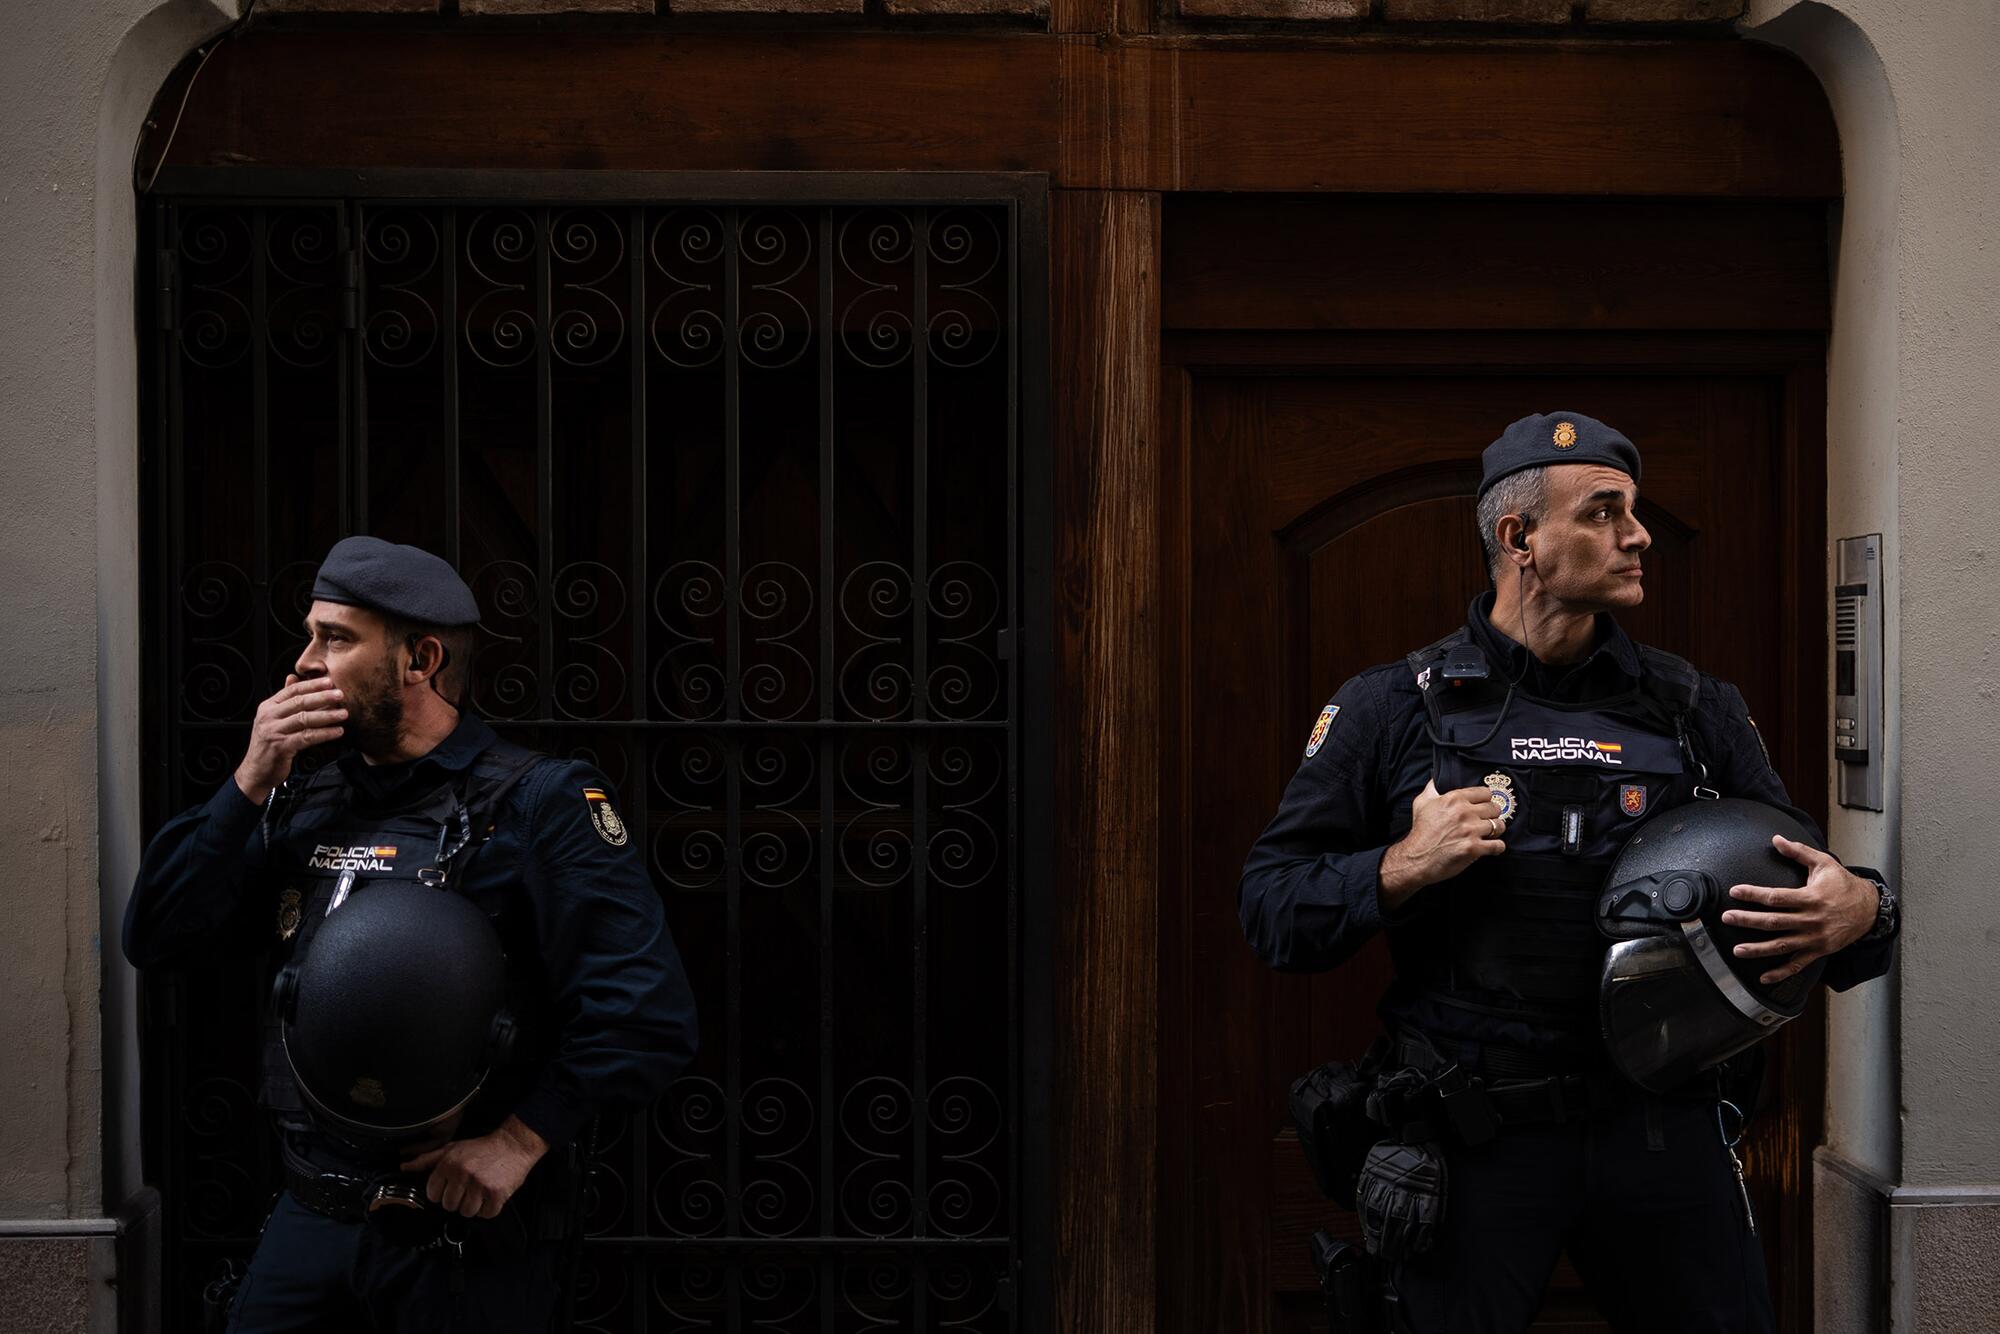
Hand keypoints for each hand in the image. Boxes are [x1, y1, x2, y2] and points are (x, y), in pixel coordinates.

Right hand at [233, 674, 346, 803]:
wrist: (256, 772)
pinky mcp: (281, 747)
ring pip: (304, 719)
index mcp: (267, 707)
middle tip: (340, 694)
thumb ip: (284, 700)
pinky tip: (337, 732)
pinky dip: (324, 734)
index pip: (292, 690)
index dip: (311, 685)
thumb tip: (292, 677)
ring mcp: (273, 731)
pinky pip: (307, 737)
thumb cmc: (268, 745)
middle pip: (299, 702)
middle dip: (322, 697)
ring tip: (344, 714)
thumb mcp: (273, 719)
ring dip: (327, 715)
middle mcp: (268, 717)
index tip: (329, 681)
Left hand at [400, 1116, 548, 1219]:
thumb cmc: (481, 1148)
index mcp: (449, 1164)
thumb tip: (405, 1167)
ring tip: (480, 1192)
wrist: (514, 1145)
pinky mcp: (496, 1194)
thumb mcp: (452, 1148)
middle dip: (459, 1199)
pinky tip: (491, 1195)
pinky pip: (486, 1214)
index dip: (442, 1192)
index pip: (433, 1195)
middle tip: (469, 1188)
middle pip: (449, 1206)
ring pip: (466, 1212)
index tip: (453, 1186)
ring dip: (474, 1206)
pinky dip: (489, 1209)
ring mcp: (480, 1185)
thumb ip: (427, 1159)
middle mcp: (462, 1174)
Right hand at [1379, 780, 1506, 909]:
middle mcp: (1464, 812)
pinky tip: (1491, 847)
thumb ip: (1432, 788)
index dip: (1486, 800)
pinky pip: (1498, 845)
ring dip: (1495, 831)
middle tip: (1486, 821)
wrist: (1416, 858)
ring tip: (1488, 835)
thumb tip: (1437, 777)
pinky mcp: (1474, 848)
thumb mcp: (1421, 803)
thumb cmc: (1420, 831)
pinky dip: (1497, 847)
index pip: (1485, 792)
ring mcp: (1470, 830)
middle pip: (1495, 808)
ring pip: (1499, 826)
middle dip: (1492, 815)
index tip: (1484, 806)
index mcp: (1454, 799)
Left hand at [1721, 834, 1879, 984]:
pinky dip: (1781, 973)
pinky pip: (1798, 964)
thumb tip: (1776, 839)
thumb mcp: (1823, 863)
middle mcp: (1812, 920)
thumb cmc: (1844, 884)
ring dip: (1759, 949)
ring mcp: (1815, 938)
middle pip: (1775, 922)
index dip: (1754, 894)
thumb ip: (1798, 852)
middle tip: (1727, 918)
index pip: (1777, 897)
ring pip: (1783, 945)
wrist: (1870, 909)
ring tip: (1738, 950)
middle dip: (1748, 921)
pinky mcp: (1819, 951)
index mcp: (1811, 898)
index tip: (1735, 891)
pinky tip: (1764, 977)